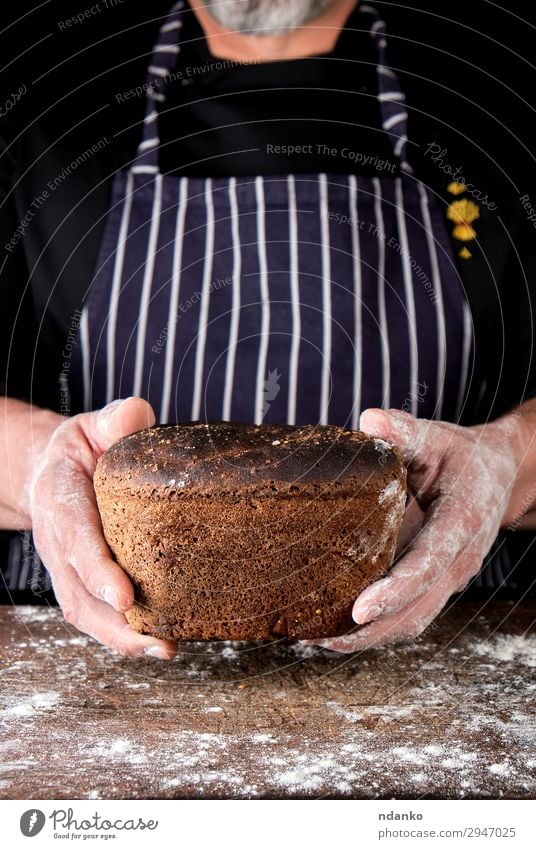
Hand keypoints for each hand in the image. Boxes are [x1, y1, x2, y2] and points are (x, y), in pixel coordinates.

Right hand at [29, 398, 176, 658]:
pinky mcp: (80, 583)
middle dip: (115, 620)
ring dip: (121, 637)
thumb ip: (115, 420)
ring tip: (164, 650)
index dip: (96, 568)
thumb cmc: (84, 448)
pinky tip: (158, 644)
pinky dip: (122, 635)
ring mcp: (66, 567)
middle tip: (156, 640)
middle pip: (78, 590)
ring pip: (85, 612)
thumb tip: (138, 415)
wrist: (52, 471)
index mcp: (59, 498)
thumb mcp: (95, 424)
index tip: (123, 595)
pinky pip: (95, 616)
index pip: (75, 536)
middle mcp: (57, 541)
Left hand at [308, 408, 519, 652]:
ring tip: (316, 642)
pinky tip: (336, 630)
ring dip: (368, 639)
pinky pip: (409, 616)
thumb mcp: (437, 437)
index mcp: (461, 522)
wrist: (500, 477)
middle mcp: (458, 560)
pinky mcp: (437, 585)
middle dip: (370, 630)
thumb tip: (368, 420)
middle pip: (417, 609)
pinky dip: (375, 630)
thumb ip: (405, 431)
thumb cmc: (463, 456)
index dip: (395, 590)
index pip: (428, 564)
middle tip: (318, 638)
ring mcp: (450, 578)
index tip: (359, 610)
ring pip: (412, 622)